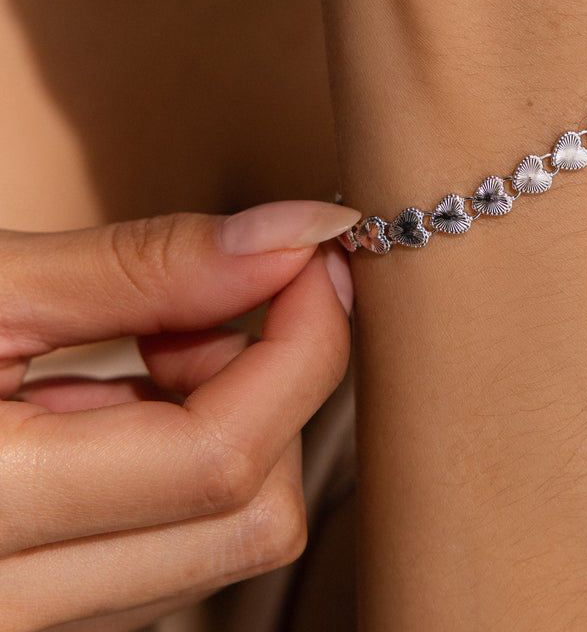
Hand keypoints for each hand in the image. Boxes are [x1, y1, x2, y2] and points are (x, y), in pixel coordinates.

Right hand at [0, 200, 359, 631]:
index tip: (316, 258)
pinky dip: (189, 456)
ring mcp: (32, 626)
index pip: (223, 456)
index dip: (303, 342)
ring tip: (149, 341)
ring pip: (225, 538)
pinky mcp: (47, 608)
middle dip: (272, 387)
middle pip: (251, 515)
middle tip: (219, 297)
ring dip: (232, 419)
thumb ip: (148, 267)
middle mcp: (12, 610)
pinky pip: (174, 546)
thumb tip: (300, 234)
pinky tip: (122, 391)